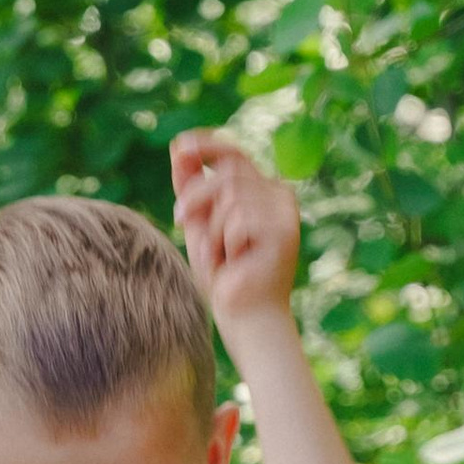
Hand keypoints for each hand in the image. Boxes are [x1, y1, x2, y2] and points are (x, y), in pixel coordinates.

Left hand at [170, 131, 300, 346]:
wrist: (245, 317)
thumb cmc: (224, 275)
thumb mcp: (200, 224)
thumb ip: (192, 188)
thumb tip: (178, 148)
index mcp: (261, 191)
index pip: (234, 154)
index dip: (206, 146)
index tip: (179, 146)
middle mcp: (278, 196)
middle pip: (228, 172)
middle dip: (197, 196)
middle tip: (179, 220)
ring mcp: (285, 212)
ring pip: (231, 195)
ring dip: (213, 229)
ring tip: (222, 256)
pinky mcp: (285, 231)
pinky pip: (238, 219)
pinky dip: (225, 243)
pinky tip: (236, 263)